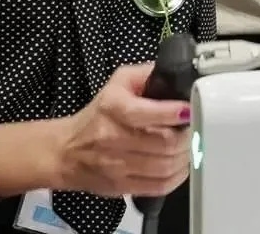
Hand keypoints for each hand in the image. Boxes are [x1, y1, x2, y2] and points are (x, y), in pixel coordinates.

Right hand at [54, 63, 191, 197]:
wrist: (66, 152)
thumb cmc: (97, 115)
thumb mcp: (118, 82)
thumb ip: (146, 73)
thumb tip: (173, 73)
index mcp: (114, 108)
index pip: (149, 114)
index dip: (175, 113)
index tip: (189, 109)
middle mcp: (115, 139)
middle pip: (164, 142)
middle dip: (186, 134)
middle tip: (193, 127)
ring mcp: (119, 166)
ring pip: (165, 166)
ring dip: (185, 155)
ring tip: (189, 144)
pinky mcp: (123, 187)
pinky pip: (159, 186)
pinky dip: (177, 176)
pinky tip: (181, 164)